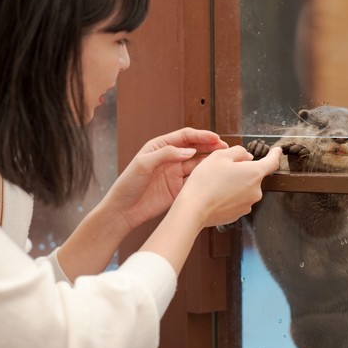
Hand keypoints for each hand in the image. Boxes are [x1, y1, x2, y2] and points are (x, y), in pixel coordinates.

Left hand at [103, 128, 228, 230]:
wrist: (123, 211)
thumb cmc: (127, 185)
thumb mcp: (143, 164)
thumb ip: (166, 154)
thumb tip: (189, 150)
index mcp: (160, 146)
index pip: (185, 137)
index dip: (201, 136)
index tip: (215, 138)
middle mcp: (170, 158)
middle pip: (195, 149)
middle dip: (210, 147)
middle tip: (225, 148)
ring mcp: (176, 174)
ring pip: (198, 165)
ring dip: (210, 162)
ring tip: (223, 162)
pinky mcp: (179, 189)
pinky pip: (195, 182)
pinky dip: (205, 179)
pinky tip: (214, 178)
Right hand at [173, 145, 281, 228]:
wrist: (193, 209)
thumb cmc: (206, 181)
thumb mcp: (220, 156)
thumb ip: (238, 152)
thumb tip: (247, 157)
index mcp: (255, 173)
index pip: (272, 162)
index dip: (275, 154)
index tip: (277, 150)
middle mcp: (256, 191)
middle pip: (253, 175)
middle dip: (242, 170)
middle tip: (223, 168)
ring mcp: (247, 205)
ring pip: (244, 188)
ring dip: (235, 183)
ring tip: (216, 183)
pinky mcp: (237, 214)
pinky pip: (236, 200)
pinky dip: (229, 195)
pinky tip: (215, 194)